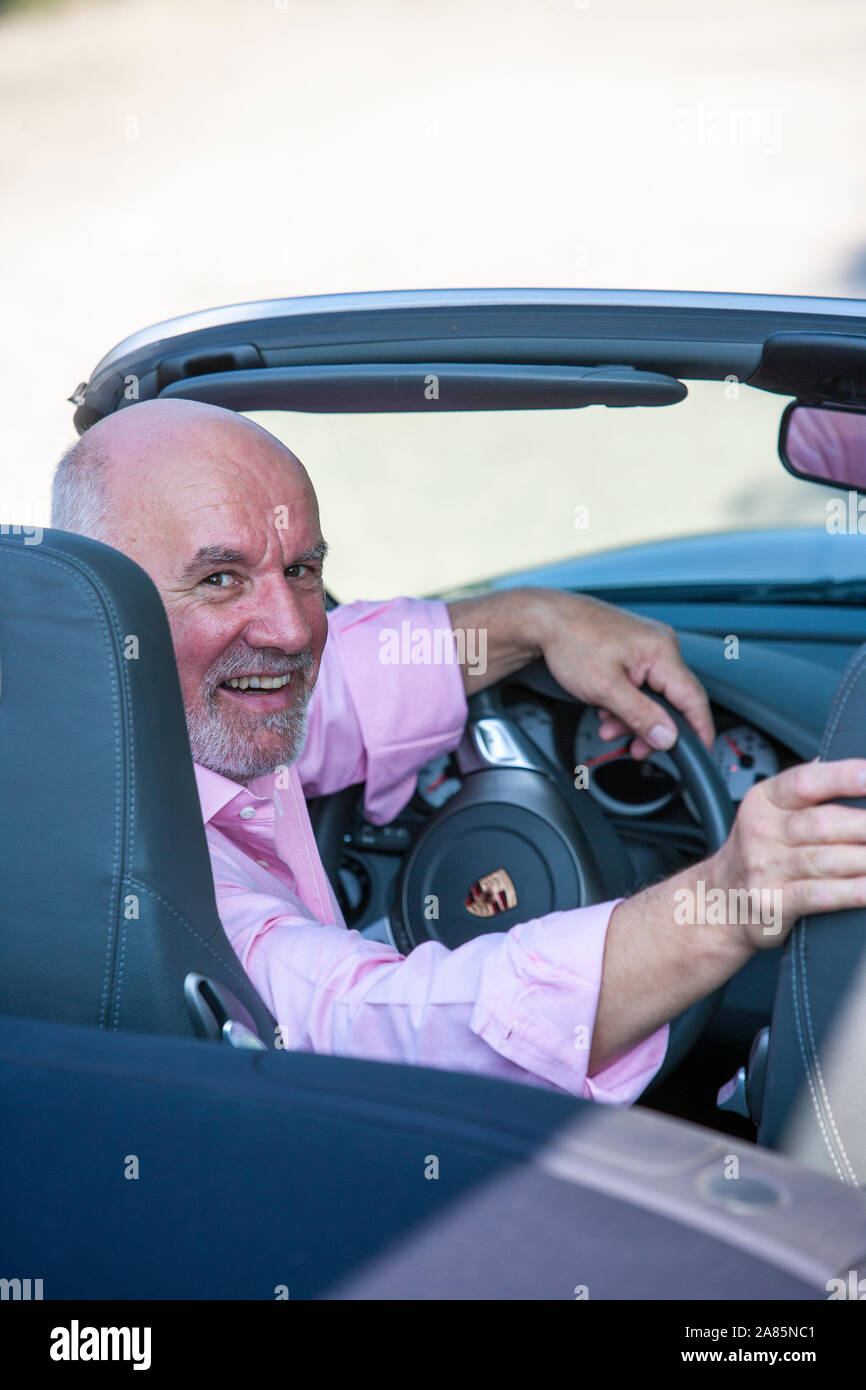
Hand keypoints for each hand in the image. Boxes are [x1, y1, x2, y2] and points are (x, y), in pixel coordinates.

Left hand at [533, 591, 713, 756]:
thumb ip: (641, 716)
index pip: (694, 699)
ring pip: (654, 694)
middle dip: (652, 728)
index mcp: (661, 651)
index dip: (700, 730)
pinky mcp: (635, 648)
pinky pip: (642, 682)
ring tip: (608, 725)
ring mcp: (648, 644)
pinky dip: (627, 701)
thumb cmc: (570, 641)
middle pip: (673, 699)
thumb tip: (668, 737)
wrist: (545, 620)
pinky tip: (607, 707)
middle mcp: (661, 644)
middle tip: (635, 748)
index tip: (700, 752)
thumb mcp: (605, 689)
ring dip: (634, 716)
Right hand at [707, 757, 865, 948]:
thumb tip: (847, 763)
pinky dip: (851, 892)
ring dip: (865, 860)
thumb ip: (805, 789)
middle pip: (823, 823)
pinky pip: (819, 896)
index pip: (805, 782)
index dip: (842, 777)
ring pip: (826, 860)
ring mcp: (765, 868)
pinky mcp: (773, 903)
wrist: (718, 901)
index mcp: (765, 801)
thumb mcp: (770, 812)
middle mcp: (762, 831)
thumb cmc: (757, 852)